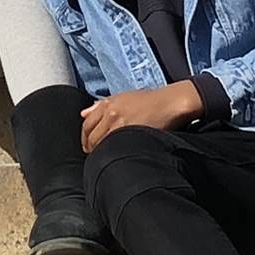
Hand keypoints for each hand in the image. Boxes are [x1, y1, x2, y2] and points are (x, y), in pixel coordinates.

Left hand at [80, 82, 201, 152]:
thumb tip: (84, 113)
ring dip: (101, 152)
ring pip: (102, 144)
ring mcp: (121, 125)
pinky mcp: (132, 134)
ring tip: (106, 158)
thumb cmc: (150, 100)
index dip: (84, 138)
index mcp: (108, 104)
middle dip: (91, 148)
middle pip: (92, 137)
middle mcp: (111, 114)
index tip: (87, 146)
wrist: (170, 102)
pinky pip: (116, 147)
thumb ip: (101, 105)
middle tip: (94, 155)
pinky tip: (117, 157)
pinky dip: (114, 153)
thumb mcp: (123, 97)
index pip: (86, 125)